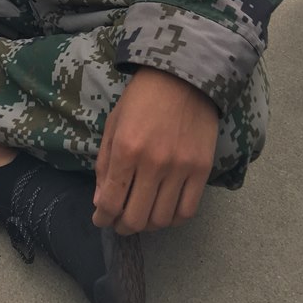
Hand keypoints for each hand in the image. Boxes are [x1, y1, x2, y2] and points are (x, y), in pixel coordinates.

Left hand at [93, 68, 219, 234]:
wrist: (182, 76)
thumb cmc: (142, 97)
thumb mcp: (113, 124)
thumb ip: (105, 165)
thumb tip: (101, 202)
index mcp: (126, 149)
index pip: (110, 202)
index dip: (102, 218)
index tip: (100, 219)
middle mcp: (153, 164)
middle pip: (136, 218)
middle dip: (122, 226)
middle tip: (119, 222)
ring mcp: (180, 168)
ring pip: (161, 219)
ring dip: (147, 225)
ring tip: (142, 216)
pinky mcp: (202, 169)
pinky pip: (187, 210)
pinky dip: (173, 219)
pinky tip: (164, 211)